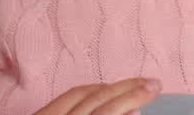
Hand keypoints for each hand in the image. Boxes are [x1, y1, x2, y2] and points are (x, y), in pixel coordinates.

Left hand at [32, 78, 162, 114]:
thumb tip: (134, 112)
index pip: (107, 110)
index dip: (133, 97)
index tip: (154, 88)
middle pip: (96, 97)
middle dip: (128, 88)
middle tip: (154, 82)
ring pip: (80, 93)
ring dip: (110, 86)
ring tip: (134, 84)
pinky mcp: (38, 114)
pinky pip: (65, 97)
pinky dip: (88, 90)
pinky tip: (102, 89)